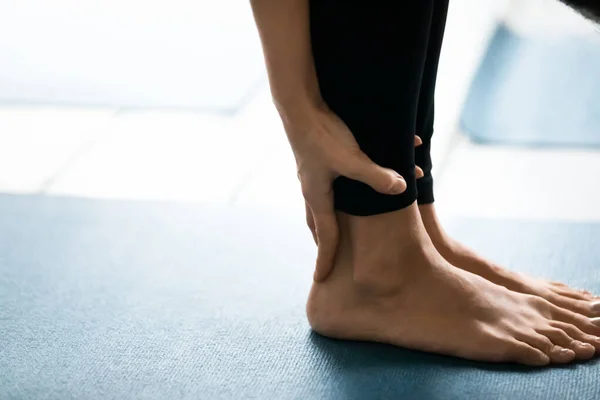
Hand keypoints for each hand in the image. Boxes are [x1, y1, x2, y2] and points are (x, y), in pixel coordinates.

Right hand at [282, 102, 419, 281]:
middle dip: (325, 242)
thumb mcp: (351, 158)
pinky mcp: (318, 160)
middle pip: (318, 223)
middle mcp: (313, 189)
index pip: (324, 235)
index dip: (325, 259)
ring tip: (338, 229)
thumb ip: (376, 175)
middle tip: (328, 258)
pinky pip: (330, 184)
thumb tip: (402, 188)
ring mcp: (313, 175)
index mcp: (318, 196)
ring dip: (331, 219)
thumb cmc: (322, 135)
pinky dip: (340, 193)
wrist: (300, 106)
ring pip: (322, 205)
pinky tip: (351, 184)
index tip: (320, 280)